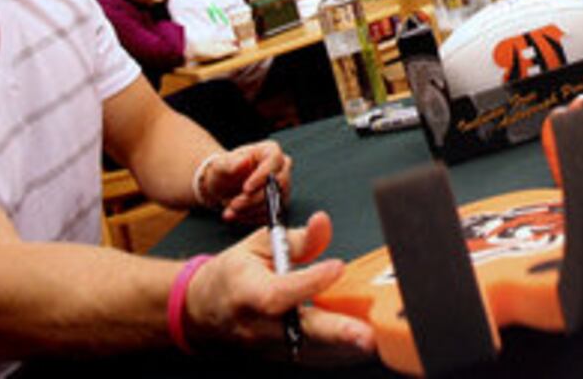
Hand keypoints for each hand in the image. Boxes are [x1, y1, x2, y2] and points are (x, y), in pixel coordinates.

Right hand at [185, 211, 374, 359]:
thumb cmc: (234, 273)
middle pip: (300, 332)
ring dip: (346, 347)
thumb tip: (323, 223)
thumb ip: (296, 239)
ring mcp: (269, 347)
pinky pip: (313, 358)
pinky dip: (339, 353)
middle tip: (366, 335)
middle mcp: (258, 325)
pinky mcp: (280, 357)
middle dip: (336, 334)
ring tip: (377, 337)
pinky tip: (361, 344)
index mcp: (247, 292)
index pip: (279, 292)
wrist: (205, 309)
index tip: (337, 266)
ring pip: (311, 351)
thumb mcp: (258, 245)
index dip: (308, 281)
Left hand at [197, 142, 293, 223]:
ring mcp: (282, 187)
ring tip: (230, 211)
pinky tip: (237, 215)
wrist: (222, 188)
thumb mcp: (220, 165)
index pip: (275, 161)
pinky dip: (251, 218)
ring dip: (250, 210)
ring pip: (274, 202)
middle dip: (254, 198)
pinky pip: (270, 215)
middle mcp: (280, 168)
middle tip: (234, 204)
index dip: (262, 176)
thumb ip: (230, 163)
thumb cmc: (224, 171)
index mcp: (270, 151)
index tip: (246, 188)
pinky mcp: (278, 205)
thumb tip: (244, 161)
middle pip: (278, 184)